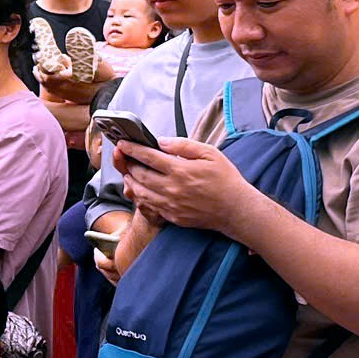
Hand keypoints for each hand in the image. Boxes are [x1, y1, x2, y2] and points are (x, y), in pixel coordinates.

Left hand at [115, 137, 259, 237]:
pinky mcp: (171, 216)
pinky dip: (140, 196)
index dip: (132, 148)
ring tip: (129, 172)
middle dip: (128, 163)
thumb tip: (161, 141)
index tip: (123, 143)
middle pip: (139, 174)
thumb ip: (183, 145)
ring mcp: (170, 204)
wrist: (236, 210)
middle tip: (124, 156)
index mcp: (180, 170)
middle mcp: (171, 188)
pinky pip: (148, 205)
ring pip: (139, 192)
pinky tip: (141, 189)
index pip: (147, 156)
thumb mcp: (209, 154)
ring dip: (131, 180)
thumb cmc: (225, 179)